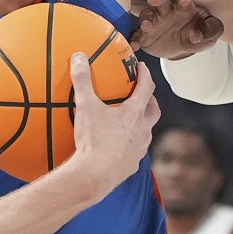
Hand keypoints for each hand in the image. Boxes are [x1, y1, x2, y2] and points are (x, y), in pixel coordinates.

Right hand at [69, 52, 158, 195]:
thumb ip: (82, 80)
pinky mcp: (132, 164)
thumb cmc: (93, 141)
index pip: (146, 87)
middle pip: (154, 109)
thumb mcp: (85, 106)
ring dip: (142, 122)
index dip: (145, 74)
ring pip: (147, 131)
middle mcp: (142, 129)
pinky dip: (133, 142)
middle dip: (150, 99)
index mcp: (134, 113)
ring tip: (131, 119)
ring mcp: (140, 148)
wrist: (93, 176)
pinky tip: (121, 144)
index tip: (142, 67)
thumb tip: (78, 57)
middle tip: (142, 93)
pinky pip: (137, 149)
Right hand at [130, 0, 223, 59]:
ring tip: (146, 25)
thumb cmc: (199, 33)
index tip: (184, 1)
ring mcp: (155, 21)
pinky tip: (134, 44)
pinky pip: (137, 35)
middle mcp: (168, 10)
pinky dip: (134, 39)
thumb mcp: (210, 34)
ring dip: (145, 19)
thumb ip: (209, 31)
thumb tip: (196, 35)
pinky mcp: (145, 34)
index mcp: (185, 6)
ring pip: (146, 15)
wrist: (184, 46)